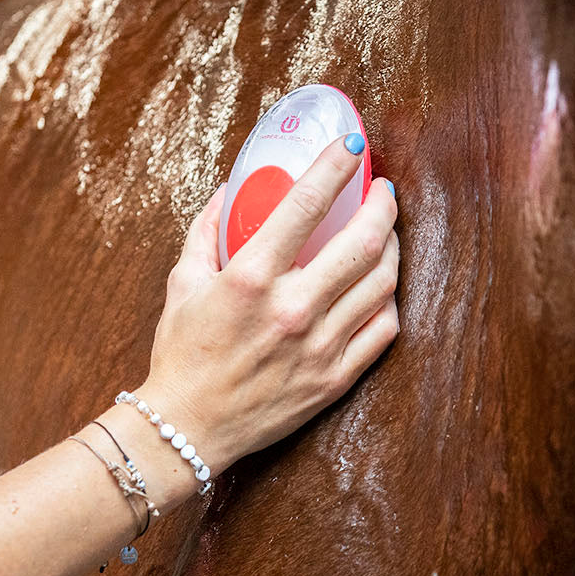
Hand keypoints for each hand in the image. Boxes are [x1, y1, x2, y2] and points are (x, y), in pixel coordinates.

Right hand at [139, 135, 399, 466]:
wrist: (187, 428)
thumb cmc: (182, 353)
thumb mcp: (182, 282)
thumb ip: (207, 230)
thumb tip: (231, 189)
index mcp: (251, 278)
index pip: (305, 204)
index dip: (335, 166)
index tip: (351, 147)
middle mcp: (292, 310)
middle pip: (363, 242)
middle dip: (382, 206)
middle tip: (382, 192)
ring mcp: (319, 347)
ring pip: (381, 283)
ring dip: (392, 247)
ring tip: (386, 232)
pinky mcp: (334, 379)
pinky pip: (382, 330)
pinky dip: (388, 300)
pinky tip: (380, 285)